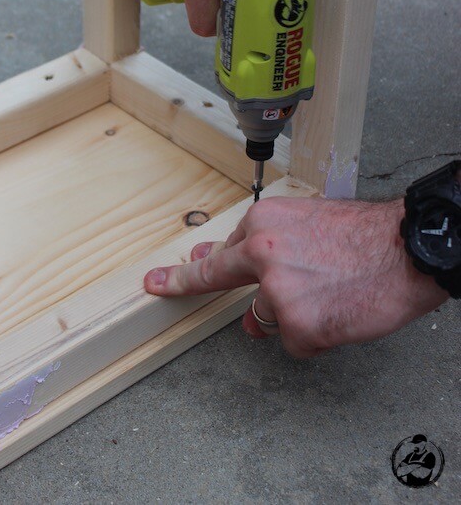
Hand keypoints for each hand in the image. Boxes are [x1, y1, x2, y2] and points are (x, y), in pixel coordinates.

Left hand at [143, 196, 447, 357]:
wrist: (407, 249)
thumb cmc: (365, 234)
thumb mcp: (306, 221)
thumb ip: (266, 245)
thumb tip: (227, 261)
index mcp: (263, 224)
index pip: (218, 253)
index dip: (186, 270)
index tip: (156, 281)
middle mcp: (262, 254)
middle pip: (220, 280)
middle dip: (184, 284)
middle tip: (161, 286)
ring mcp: (277, 292)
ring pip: (267, 318)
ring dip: (293, 315)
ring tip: (331, 294)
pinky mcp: (298, 326)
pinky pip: (297, 342)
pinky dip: (317, 335)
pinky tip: (339, 313)